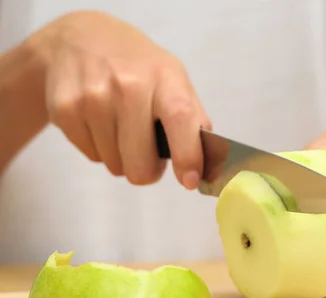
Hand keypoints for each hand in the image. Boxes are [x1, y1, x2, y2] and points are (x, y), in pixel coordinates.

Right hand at [31, 10, 210, 188]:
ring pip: (116, 165)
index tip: (189, 180)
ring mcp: (93, 98)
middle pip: (140, 165)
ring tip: (121, 127)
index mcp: (164, 78)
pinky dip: (100, 148)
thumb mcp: (174, 78)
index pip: (180, 118)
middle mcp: (128, 86)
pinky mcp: (65, 110)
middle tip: (147, 151)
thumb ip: (194, 119)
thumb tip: (209, 163)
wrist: (78, 39)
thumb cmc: (137, 67)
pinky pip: (92, 157)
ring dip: (122, 156)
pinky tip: (99, 122)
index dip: (187, 155)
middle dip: (147, 169)